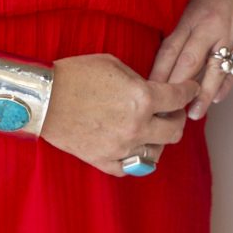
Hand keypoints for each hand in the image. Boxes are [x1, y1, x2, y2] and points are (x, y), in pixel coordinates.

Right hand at [41, 52, 200, 174]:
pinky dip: (135, 158)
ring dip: (158, 140)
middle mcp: (137, 126)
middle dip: (178, 117)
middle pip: (175, 130)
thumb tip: (152, 89)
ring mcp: (121, 147)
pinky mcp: (103, 161)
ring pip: (157, 153)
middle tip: (172, 111)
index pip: (179, 97)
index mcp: (142, 98)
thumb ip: (139, 81)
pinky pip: (130, 167)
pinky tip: (132, 146)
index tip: (190, 89)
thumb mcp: (114, 64)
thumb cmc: (75, 74)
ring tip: (151, 129)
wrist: (42, 98)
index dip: (189, 90)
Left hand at [150, 0, 232, 119]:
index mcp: (194, 16)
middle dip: (177, 90)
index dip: (159, 73)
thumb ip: (186, 30)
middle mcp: (212, 26)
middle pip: (190, 63)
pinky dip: (226, 83)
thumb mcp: (196, 2)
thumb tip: (173, 61)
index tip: (149, 92)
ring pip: (215, 71)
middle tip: (168, 111)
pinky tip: (217, 97)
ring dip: (203, 95)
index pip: (171, 50)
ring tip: (194, 113)